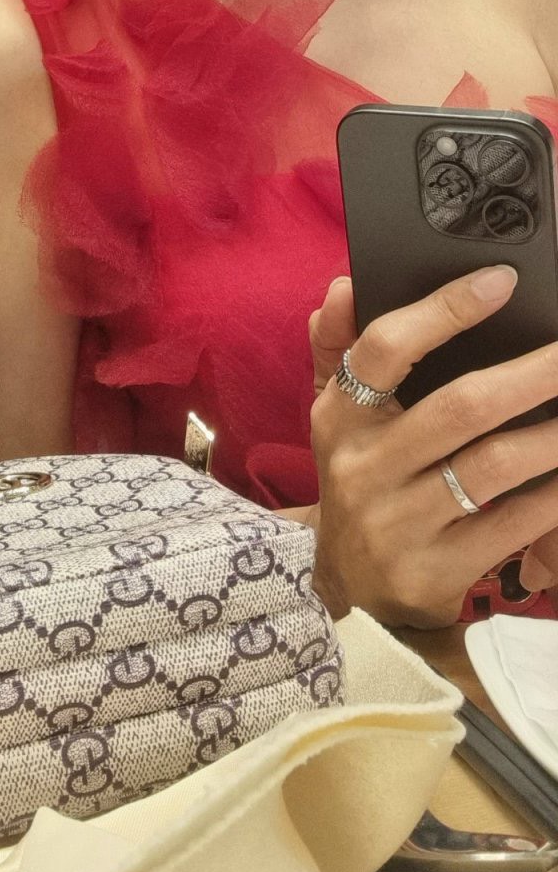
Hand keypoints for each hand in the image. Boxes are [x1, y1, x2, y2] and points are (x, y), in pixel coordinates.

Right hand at [309, 267, 557, 626]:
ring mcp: (400, 524)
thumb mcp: (335, 416)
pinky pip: (513, 524)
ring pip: (495, 467)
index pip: (385, 349)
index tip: (502, 281)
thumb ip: (338, 346)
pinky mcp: (436, 571)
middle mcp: (364, 468)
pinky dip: (553, 494)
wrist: (347, 591)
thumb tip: (345, 286)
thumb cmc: (360, 478)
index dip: (444, 310)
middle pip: (461, 407)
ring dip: (554, 435)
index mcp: (340, 417)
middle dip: (532, 374)